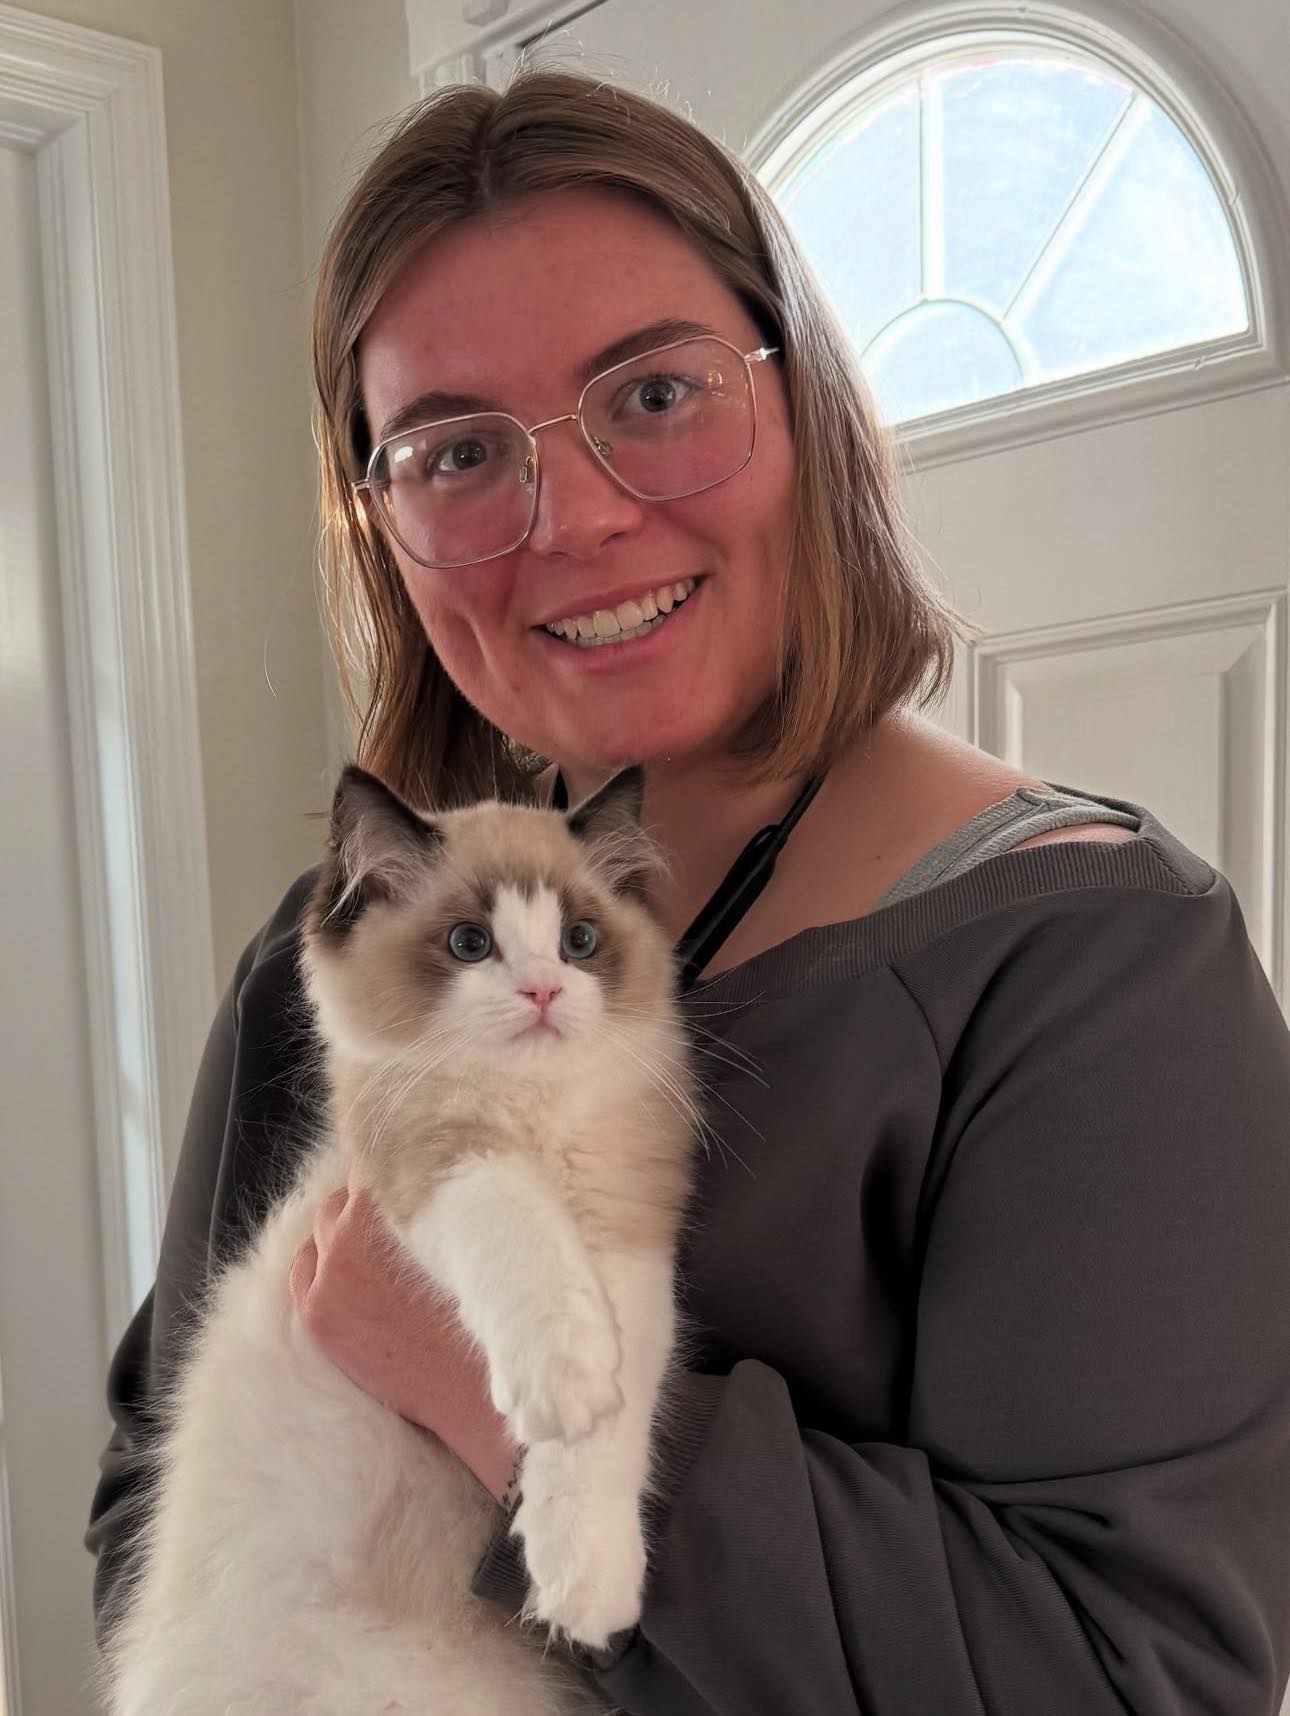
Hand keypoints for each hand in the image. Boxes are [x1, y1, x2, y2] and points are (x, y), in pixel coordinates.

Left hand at [289, 1175, 517, 1502]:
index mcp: (394, 1200)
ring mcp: (330, 1272)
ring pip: (324, 1223)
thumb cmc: (492, 1304)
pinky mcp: (318, 1312)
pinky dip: (322, 1263)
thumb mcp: (478, 1227)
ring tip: (379, 1248)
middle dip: (372, 1198)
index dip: (397, 1161)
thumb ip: (450, 1189)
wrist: (476, 1388)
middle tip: (400, 1215)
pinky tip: (349, 1273)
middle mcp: (352, 1228)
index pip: (378, 1156)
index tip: (408, 1167)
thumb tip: (444, 1163)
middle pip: (348, 1189)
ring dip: (346, 1228)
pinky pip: (303, 1267)